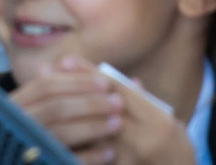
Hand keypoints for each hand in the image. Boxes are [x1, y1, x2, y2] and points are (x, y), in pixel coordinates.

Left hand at [10, 60, 198, 164]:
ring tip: (41, 101)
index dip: (90, 73)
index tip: (66, 60)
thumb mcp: (163, 117)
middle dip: (71, 89)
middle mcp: (143, 140)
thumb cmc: (174, 146)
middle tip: (46, 73)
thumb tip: (110, 76)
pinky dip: (72, 146)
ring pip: (90, 134)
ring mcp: (128, 161)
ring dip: (64, 115)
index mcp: (157, 120)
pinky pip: (90, 159)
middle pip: (99, 108)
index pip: (117, 90)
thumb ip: (138, 98)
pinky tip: (50, 135)